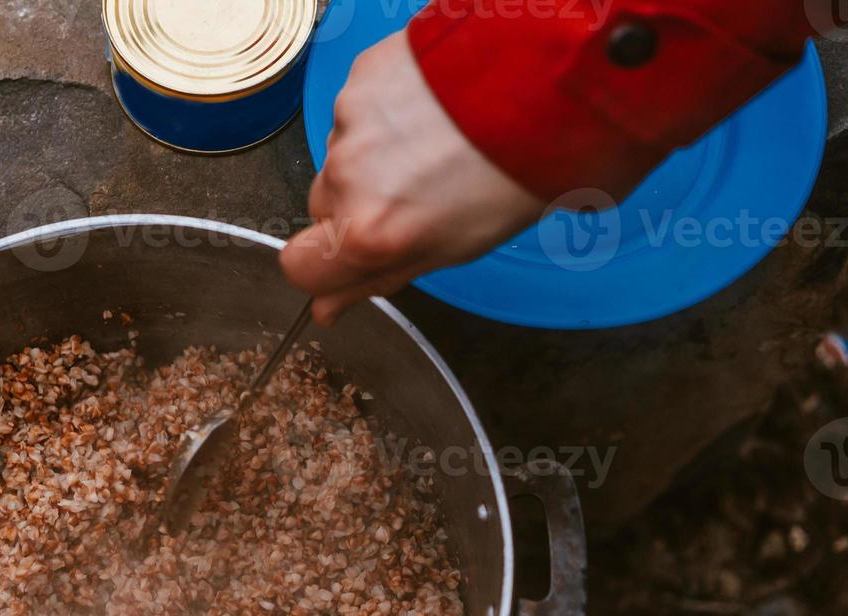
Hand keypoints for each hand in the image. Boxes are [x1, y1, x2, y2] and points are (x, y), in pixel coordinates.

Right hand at [281, 31, 544, 323]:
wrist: (549, 87)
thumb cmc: (513, 176)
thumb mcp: (451, 249)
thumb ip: (377, 279)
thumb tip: (327, 308)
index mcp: (369, 232)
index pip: (299, 266)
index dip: (321, 267)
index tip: (342, 258)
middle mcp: (348, 176)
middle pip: (323, 205)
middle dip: (356, 205)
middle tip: (414, 194)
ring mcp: (351, 121)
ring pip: (342, 154)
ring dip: (374, 155)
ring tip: (433, 144)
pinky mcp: (362, 76)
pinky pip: (357, 109)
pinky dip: (384, 113)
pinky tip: (429, 110)